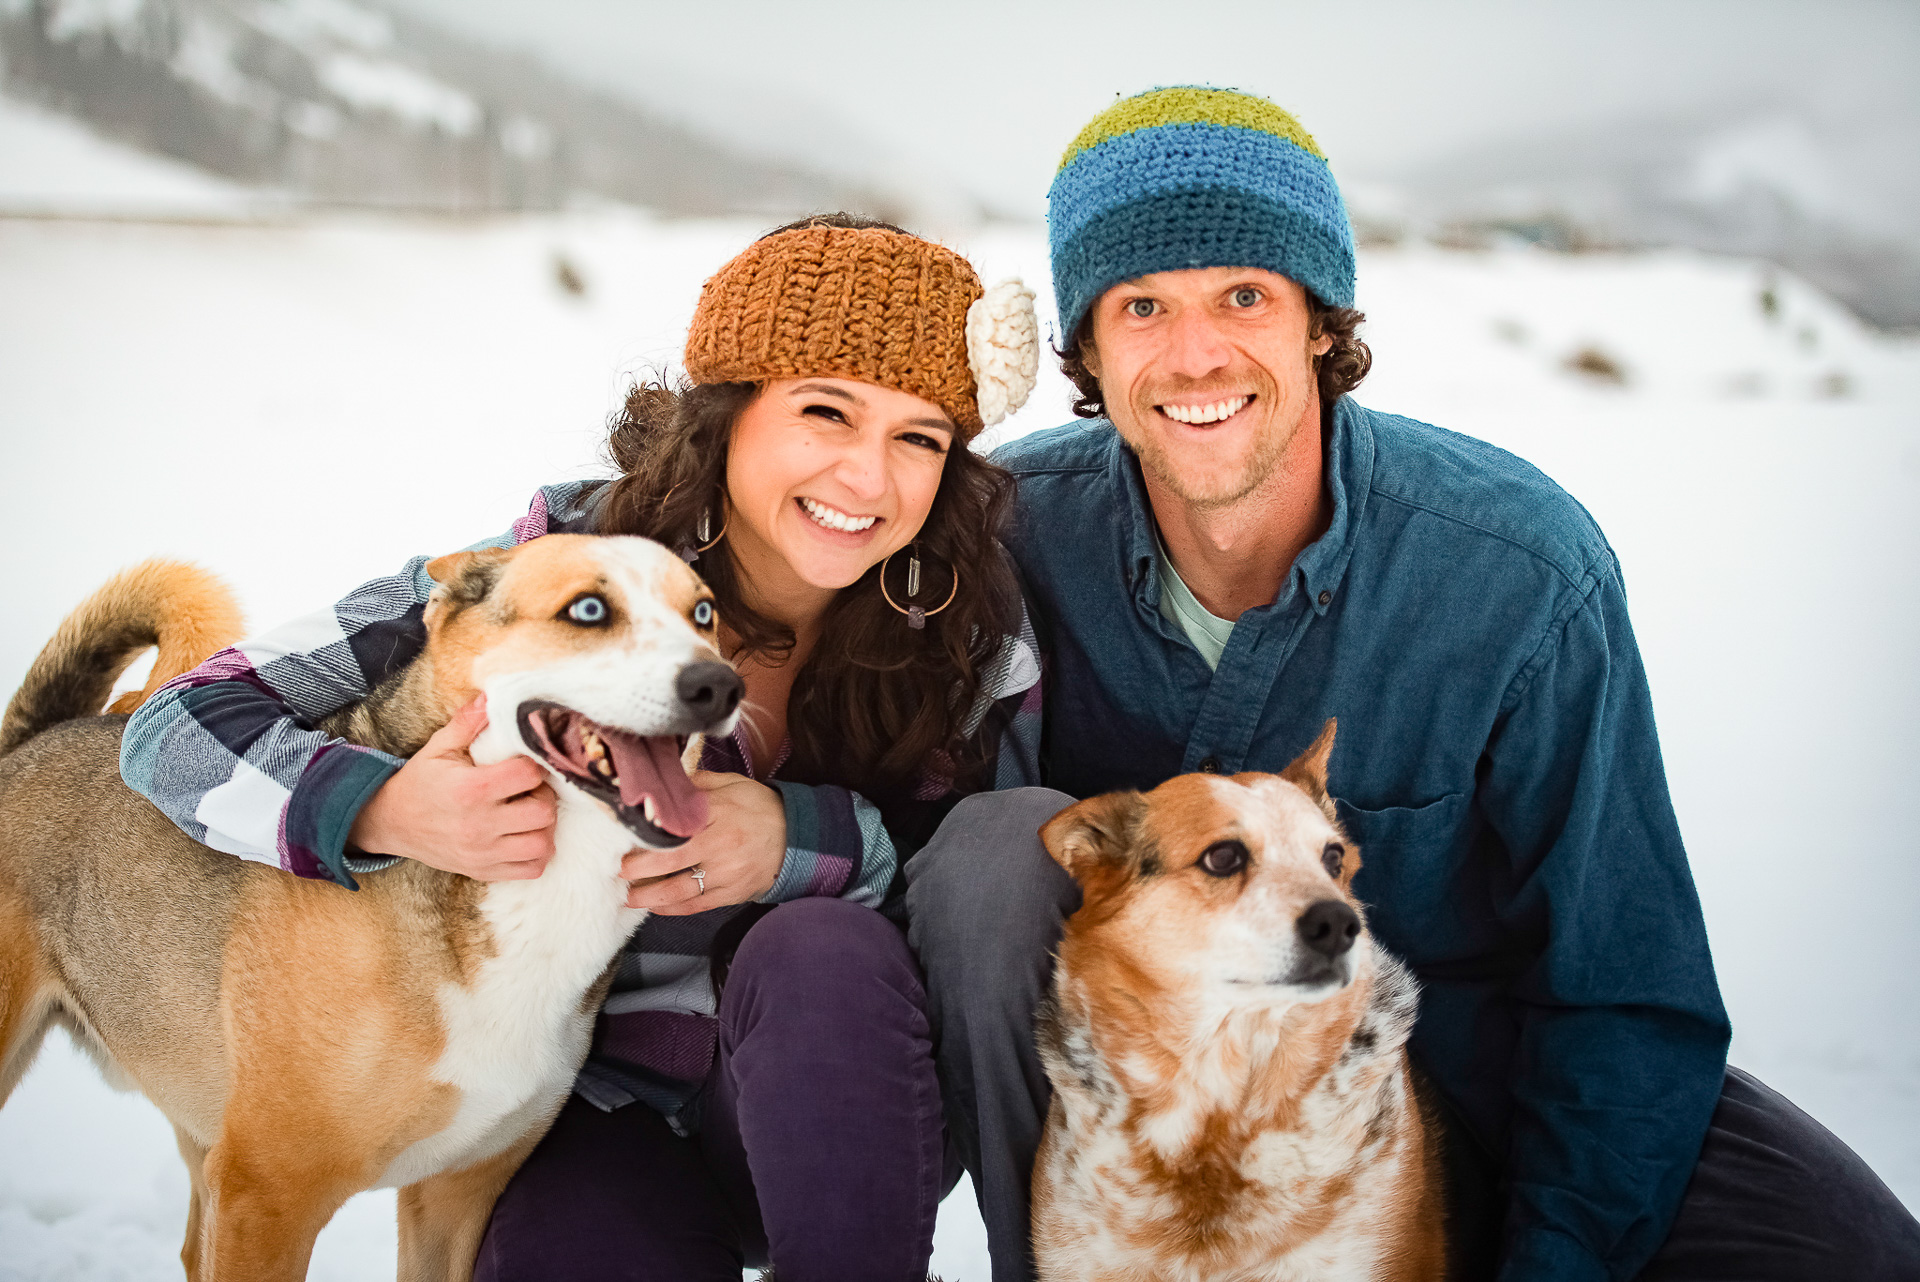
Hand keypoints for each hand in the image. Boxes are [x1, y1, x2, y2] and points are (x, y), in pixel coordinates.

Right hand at [347, 696, 557, 880]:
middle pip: (544, 813)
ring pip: (543, 845)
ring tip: (529, 813)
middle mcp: (479, 825)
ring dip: (545, 827)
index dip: (534, 765)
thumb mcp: (439, 747)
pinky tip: (524, 836)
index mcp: (470, 789)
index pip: (529, 775)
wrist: (390, 823)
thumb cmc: (420, 781)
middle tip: (531, 789)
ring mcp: (482, 853)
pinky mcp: (484, 872)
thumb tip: (492, 695)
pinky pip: (531, 869)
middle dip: (545, 796)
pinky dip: (537, 854)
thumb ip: (469, 722)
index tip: (524, 764)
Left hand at [621, 771, 785, 913]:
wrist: (796, 837)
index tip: (622, 840)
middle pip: (670, 860)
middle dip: (638, 869)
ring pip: (680, 890)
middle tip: (618, 871)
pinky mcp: (732, 893)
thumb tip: (666, 784)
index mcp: (719, 813)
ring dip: (649, 896)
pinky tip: (655, 908)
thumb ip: (698, 784)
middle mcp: (721, 845)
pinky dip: (672, 909)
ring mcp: (727, 873)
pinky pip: (696, 905)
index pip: (674, 825)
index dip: (645, 836)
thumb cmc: (760, 808)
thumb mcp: (732, 784)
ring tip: (628, 897)